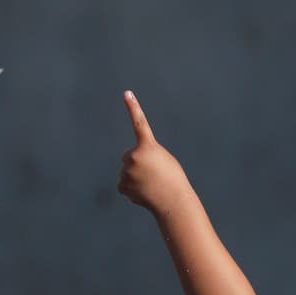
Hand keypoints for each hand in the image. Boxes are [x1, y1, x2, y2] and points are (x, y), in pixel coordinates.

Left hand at [118, 91, 188, 213]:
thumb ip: (146, 155)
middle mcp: (134, 156)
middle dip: (137, 162)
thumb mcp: (164, 160)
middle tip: (153, 173)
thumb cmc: (173, 179)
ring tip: (151, 184)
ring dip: (135, 176)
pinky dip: (131, 188)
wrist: (172, 201)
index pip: (140, 123)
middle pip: (129, 155)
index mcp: (148, 146)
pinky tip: (143, 192)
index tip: (127, 93)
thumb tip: (129, 165)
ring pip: (127, 170)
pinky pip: (124, 184)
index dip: (133, 107)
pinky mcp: (122, 185)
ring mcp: (126, 171)